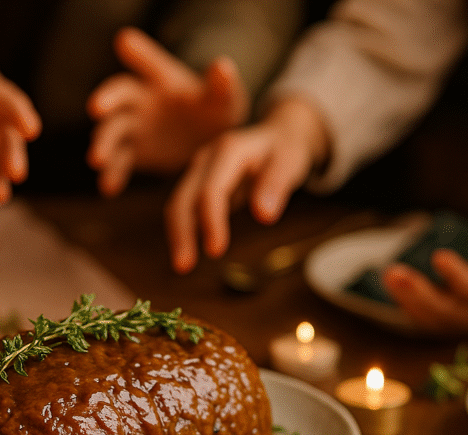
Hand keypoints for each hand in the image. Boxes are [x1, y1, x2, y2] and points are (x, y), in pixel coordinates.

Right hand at [87, 27, 248, 196]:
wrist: (210, 144)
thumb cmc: (217, 112)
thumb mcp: (224, 100)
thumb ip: (222, 85)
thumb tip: (222, 65)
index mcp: (165, 81)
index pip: (151, 64)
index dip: (139, 52)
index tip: (124, 41)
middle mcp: (144, 100)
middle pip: (120, 96)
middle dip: (107, 101)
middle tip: (95, 109)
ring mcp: (136, 127)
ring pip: (113, 131)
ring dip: (103, 143)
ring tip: (97, 160)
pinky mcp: (134, 152)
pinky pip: (119, 162)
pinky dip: (113, 173)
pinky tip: (109, 188)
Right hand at [163, 96, 329, 272]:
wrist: (277, 134)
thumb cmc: (284, 150)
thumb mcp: (289, 161)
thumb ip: (276, 184)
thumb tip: (264, 215)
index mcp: (229, 151)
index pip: (212, 190)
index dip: (211, 220)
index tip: (215, 250)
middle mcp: (207, 159)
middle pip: (184, 197)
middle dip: (182, 232)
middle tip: (184, 266)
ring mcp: (199, 170)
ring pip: (178, 203)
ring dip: (177, 234)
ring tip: (182, 265)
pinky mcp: (198, 182)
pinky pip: (184, 207)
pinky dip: (183, 229)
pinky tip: (186, 251)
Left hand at [381, 231, 467, 332]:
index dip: (456, 273)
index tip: (438, 255)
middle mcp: (466, 317)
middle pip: (441, 308)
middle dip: (418, 291)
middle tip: (395, 272)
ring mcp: (445, 325)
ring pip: (423, 315)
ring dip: (403, 296)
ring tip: (389, 274)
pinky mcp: (428, 327)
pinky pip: (413, 316)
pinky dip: (400, 300)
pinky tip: (389, 280)